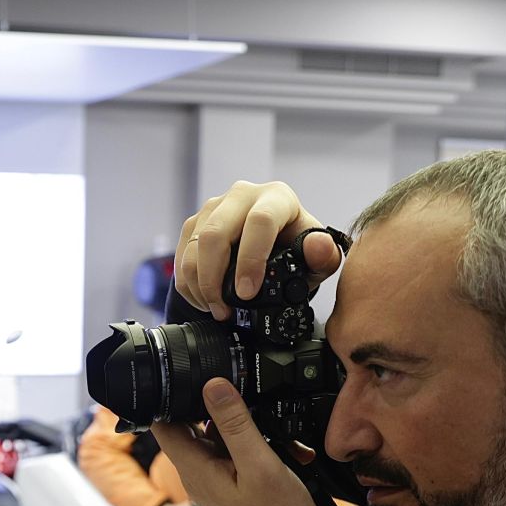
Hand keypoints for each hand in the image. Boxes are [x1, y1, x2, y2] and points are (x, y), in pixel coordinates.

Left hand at [151, 379, 321, 505]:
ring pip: (216, 435)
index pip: (161, 423)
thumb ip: (235, 424)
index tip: (191, 376)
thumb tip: (212, 385)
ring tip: (271, 432)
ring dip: (242, 426)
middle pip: (190, 424)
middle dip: (215, 407)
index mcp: (193, 466)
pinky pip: (233, 451)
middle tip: (244, 399)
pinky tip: (281, 448)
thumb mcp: (259, 464)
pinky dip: (254, 444)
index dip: (169, 397)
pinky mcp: (229, 481)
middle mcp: (196, 472)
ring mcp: (212, 477)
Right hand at [176, 180, 344, 315]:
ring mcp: (215, 207)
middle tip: (225, 310)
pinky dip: (189, 284)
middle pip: (215, 233)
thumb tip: (317, 246)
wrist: (275, 246)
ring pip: (194, 245)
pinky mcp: (195, 223)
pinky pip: (182, 254)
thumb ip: (323, 255)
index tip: (247, 293)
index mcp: (276, 197)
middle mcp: (242, 195)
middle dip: (214, 279)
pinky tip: (204, 300)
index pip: (259, 221)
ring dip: (199, 285)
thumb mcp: (317, 258)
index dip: (250, 259)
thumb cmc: (296, 251)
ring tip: (216, 309)